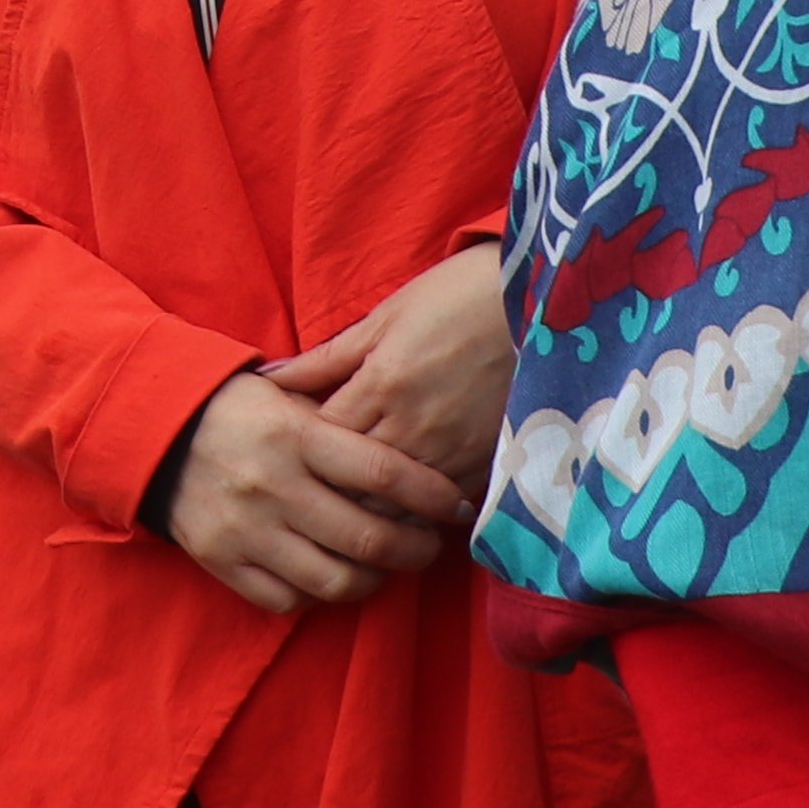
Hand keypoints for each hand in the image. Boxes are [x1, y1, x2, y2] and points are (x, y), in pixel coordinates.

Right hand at [154, 370, 466, 613]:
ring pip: (335, 580)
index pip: (382, 473)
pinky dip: (320, 593)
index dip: (431, 495)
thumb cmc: (239, 408)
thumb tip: (417, 451)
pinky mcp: (223, 562)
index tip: (455, 505)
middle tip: (430, 544)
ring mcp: (247, 530)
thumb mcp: (289, 396)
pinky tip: (333, 573)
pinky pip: (289, 599)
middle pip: (368, 538)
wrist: (155, 431)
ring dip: (375, 579)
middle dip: (415, 549)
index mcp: (294, 434)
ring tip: (387, 565)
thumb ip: (344, 421)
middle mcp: (273, 485)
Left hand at [270, 240, 514, 489]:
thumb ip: (327, 357)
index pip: (322, 438)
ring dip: (370, 510)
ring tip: (351, 509)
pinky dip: (415, 510)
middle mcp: (412, 425)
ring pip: (394, 505)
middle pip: (352, 482)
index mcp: (380, 383)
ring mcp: (451, 449)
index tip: (289, 452)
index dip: (301, 448)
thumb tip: (271, 377)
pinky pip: (439, 505)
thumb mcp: (385, 316)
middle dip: (329, 489)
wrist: (537, 303)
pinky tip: (402, 507)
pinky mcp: (484, 462)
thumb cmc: (455, 297)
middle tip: (311, 491)